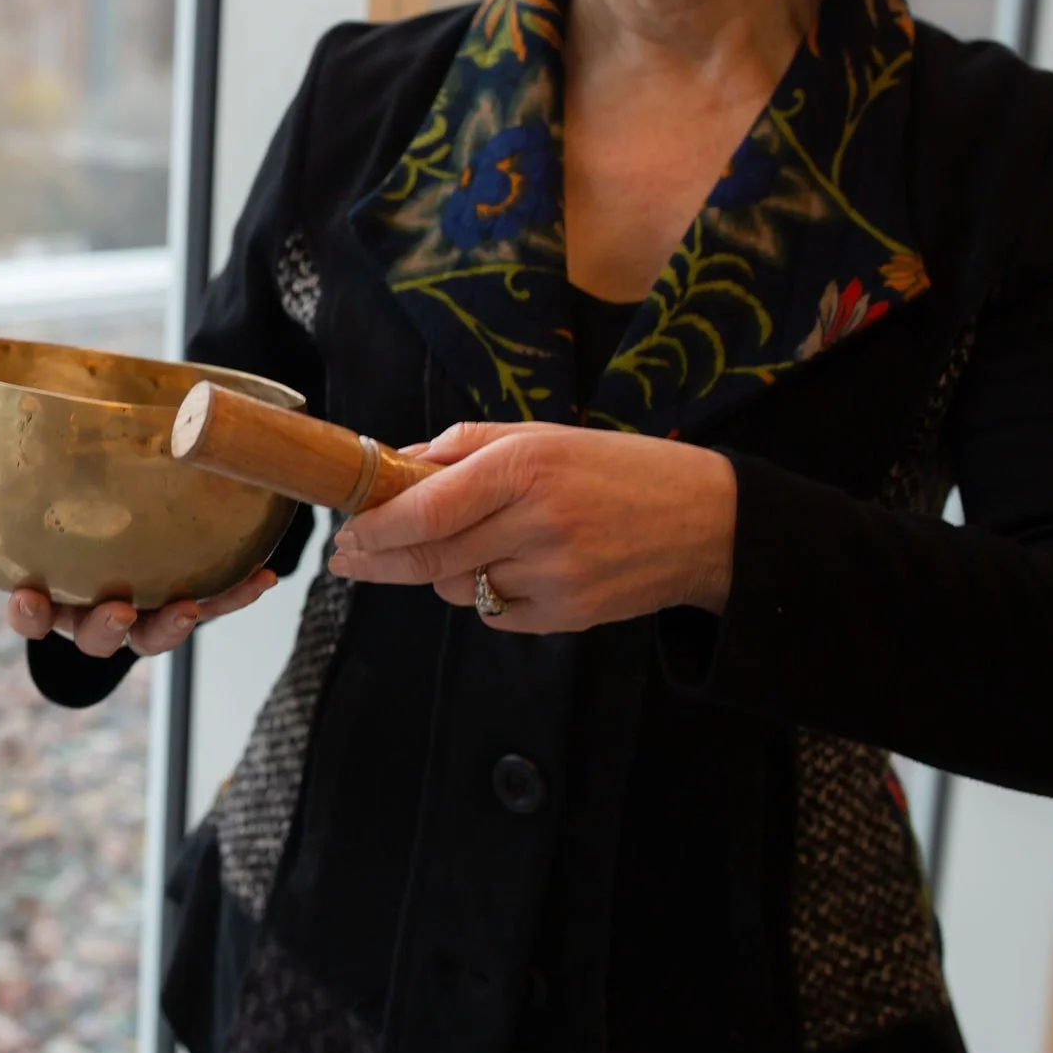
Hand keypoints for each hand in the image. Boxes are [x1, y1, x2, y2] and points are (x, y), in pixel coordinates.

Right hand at [0, 517, 278, 656]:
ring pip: (157, 631)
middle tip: (118, 608)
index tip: (27, 596)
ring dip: (176, 621)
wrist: (108, 584)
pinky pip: (217, 601)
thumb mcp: (1, 551)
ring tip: (193, 606)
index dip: (29, 612)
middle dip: (107, 626)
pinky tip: (266, 577)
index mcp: (52, 604)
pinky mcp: (187, 604)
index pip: (32, 617)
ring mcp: (143, 615)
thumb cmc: (48, 561)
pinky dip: (239, 593)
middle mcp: (96, 618)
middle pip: (99, 634)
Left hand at [324, 421, 735, 633]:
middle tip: (348, 560)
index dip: (377, 527)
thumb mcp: (542, 435)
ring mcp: (554, 576)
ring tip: (471, 544)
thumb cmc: (617, 469)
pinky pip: (493, 613)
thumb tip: (397, 463)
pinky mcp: (567, 616)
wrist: (707, 522)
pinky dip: (484, 594)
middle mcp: (538, 523)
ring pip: (456, 587)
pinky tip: (514, 568)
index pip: (428, 508)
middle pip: (429, 556)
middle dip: (378, 560)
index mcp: (527, 466)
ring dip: (439, 570)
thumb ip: (465, 446)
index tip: (345, 533)